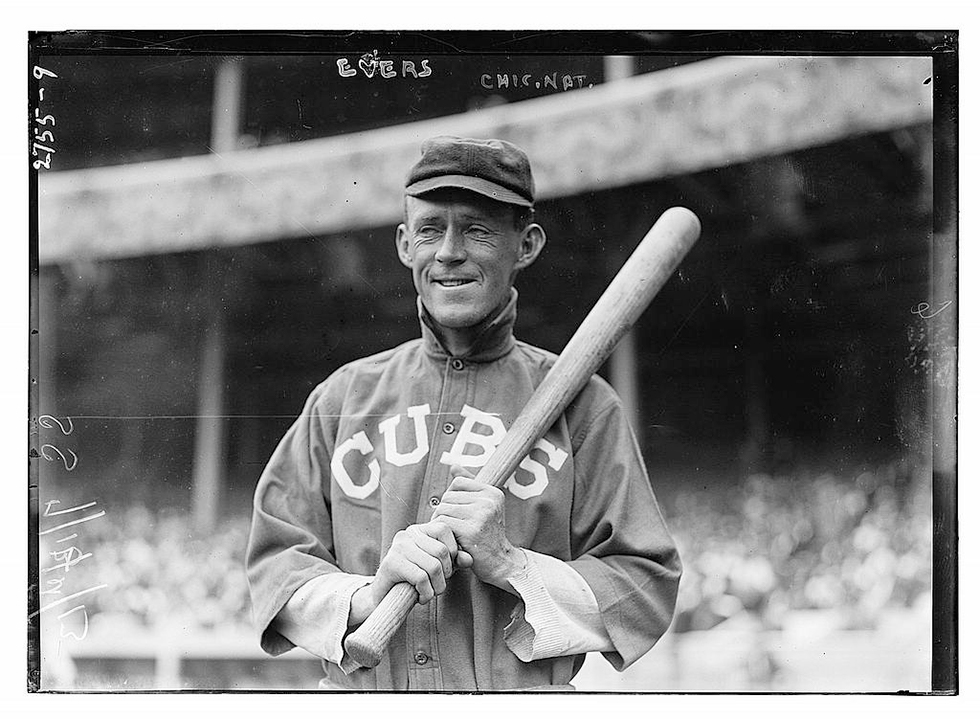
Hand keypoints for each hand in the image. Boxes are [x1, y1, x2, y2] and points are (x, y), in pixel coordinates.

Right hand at [349, 521, 469, 625]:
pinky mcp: (391, 563)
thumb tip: (469, 559)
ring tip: (429, 593)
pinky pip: (421, 578)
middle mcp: (407, 534)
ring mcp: (398, 547)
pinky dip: (426, 593)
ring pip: (433, 566)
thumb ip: (454, 561)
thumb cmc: (413, 582)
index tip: (446, 570)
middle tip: (437, 586)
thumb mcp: (439, 569)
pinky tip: (420, 597)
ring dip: (437, 587)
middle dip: (445, 574)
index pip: (445, 529)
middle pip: (441, 551)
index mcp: (419, 530)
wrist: (384, 600)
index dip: (452, 552)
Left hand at [430, 465, 526, 591]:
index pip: (458, 482)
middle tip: (454, 528)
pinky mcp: (471, 531)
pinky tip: (452, 542)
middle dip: (445, 513)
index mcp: (493, 492)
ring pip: (442, 510)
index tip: (459, 514)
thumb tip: (453, 466)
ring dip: (441, 524)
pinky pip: (442, 524)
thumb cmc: (488, 535)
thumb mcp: (484, 507)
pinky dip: (442, 534)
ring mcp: (481, 515)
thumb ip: (469, 486)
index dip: (452, 498)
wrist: (501, 563)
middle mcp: (489, 501)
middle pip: (447, 496)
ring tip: (453, 535)